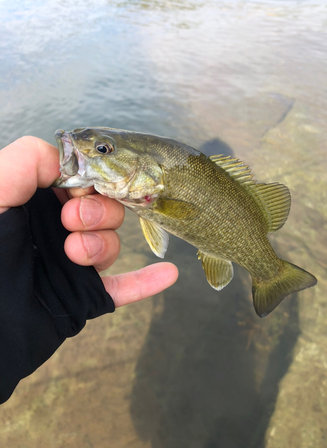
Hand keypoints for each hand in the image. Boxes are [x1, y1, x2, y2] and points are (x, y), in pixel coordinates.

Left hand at [0, 136, 177, 306]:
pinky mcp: (84, 297)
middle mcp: (58, 230)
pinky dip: (146, 281)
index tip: (76, 191)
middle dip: (96, 213)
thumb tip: (70, 165)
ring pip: (112, 244)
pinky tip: (167, 274)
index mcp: (38, 202)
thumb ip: (28, 159)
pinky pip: (123, 288)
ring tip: (75, 256)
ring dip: (102, 247)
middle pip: (105, 209)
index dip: (91, 182)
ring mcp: (73, 264)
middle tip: (70, 224)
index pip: (85, 181)